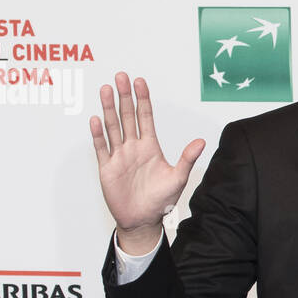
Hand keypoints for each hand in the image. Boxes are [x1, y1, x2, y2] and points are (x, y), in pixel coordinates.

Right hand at [90, 72, 204, 253]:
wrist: (143, 220)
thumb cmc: (161, 201)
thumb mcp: (178, 178)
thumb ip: (187, 158)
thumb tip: (201, 142)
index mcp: (150, 147)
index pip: (145, 117)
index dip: (143, 99)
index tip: (140, 82)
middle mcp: (133, 148)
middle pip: (127, 116)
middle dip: (124, 96)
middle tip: (120, 76)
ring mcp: (119, 156)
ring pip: (113, 127)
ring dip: (109, 109)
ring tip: (105, 90)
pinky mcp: (107, 168)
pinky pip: (102, 148)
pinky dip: (98, 135)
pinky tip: (96, 120)